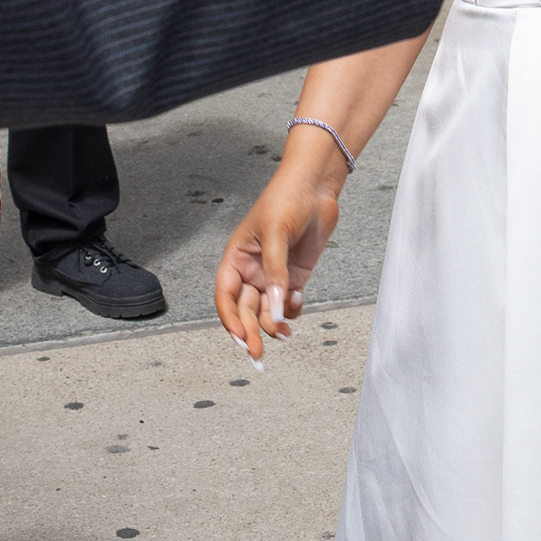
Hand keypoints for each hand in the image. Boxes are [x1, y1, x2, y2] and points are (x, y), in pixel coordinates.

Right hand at [215, 157, 342, 363]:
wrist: (316, 186)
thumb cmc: (286, 199)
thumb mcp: (276, 234)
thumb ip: (275, 275)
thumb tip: (273, 310)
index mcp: (236, 258)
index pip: (225, 296)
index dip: (229, 319)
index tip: (240, 337)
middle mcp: (252, 270)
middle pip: (245, 310)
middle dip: (251, 332)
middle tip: (258, 355)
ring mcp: (274, 275)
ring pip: (266, 310)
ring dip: (273, 325)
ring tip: (285, 334)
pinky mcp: (295, 276)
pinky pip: (287, 302)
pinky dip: (291, 309)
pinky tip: (297, 302)